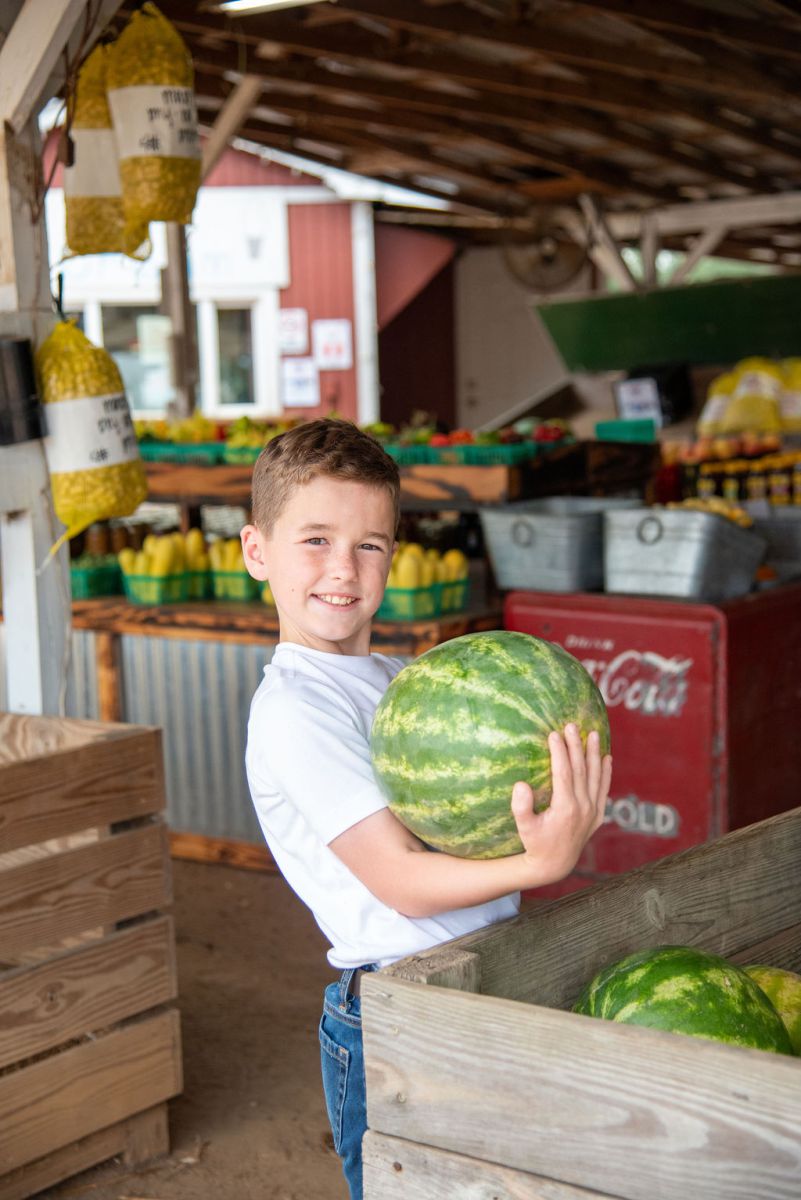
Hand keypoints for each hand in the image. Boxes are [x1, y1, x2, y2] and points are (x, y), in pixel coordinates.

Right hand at [511, 723, 611, 886]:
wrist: (555, 864)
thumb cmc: (535, 843)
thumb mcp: (523, 828)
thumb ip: (521, 807)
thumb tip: (521, 784)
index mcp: (565, 808)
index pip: (564, 773)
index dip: (560, 752)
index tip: (554, 733)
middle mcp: (583, 808)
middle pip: (581, 770)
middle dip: (576, 746)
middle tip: (572, 725)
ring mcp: (593, 811)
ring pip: (596, 777)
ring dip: (594, 754)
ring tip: (593, 733)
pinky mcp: (597, 815)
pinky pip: (604, 790)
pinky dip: (606, 773)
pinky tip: (607, 758)